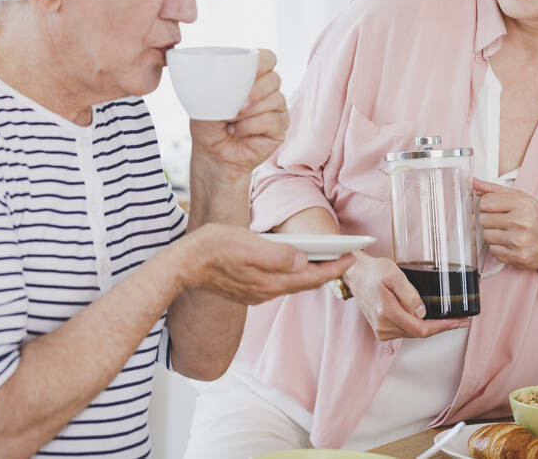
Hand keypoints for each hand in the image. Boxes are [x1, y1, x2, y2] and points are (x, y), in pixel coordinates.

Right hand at [176, 224, 353, 303]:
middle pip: (306, 283)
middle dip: (328, 271)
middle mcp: (267, 291)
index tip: (352, 256)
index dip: (335, 267)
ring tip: (326, 260)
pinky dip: (293, 275)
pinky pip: (279, 284)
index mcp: (270, 281)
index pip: (312, 276)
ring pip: (293, 284)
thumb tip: (302, 260)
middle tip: (346, 258)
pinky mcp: (248, 291)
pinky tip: (295, 265)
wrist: (184, 264)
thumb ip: (278, 255)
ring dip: (311, 273)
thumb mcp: (248, 244)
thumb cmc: (215, 248)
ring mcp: (257, 293)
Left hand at [189, 49, 287, 178]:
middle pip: (274, 79)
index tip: (248, 70)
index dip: (263, 61)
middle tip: (235, 106)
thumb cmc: (209, 125)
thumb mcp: (206, 102)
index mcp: (251, 77)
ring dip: (249, 112)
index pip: (268, 58)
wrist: (212, 154)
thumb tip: (224, 78)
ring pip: (275, 100)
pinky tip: (237, 131)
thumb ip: (217, 87)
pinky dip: (251, 126)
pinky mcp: (280, 127)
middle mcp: (267, 90)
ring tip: (230, 121)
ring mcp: (276, 108)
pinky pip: (272, 119)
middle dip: (254, 90)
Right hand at [343, 252, 468, 340]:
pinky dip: (419, 327)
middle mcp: (383, 326)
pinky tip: (428, 320)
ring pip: (413, 334)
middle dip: (441, 327)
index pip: (421, 328)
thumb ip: (409, 294)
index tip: (458, 322)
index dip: (442, 327)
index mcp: (387, 313)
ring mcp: (381, 329)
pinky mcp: (381, 328)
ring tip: (447, 320)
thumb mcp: (394, 275)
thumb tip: (422, 312)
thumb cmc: (373, 271)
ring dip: (430, 328)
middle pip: (419, 333)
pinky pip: (405, 332)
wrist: (355, 274)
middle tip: (460, 320)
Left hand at [474, 178, 537, 272]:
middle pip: (483, 219)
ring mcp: (519, 241)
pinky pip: (493, 251)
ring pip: (486, 236)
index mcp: (522, 203)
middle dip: (490, 221)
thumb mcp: (524, 199)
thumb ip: (496, 190)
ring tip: (509, 234)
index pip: (485, 202)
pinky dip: (500, 249)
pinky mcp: (518, 257)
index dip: (487, 206)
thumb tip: (473, 182)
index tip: (495, 209)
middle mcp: (521, 221)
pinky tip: (512, 246)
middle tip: (503, 223)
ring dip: (494, 236)